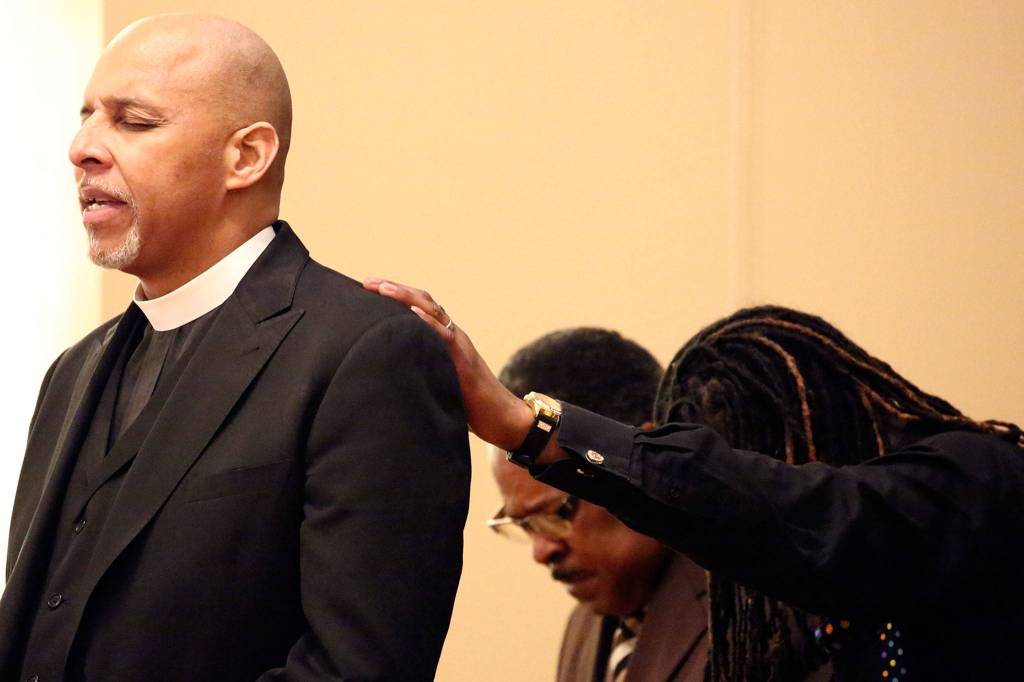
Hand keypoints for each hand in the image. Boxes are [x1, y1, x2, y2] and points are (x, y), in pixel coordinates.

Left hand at [363, 277, 533, 450]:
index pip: (419, 307)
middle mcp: (452, 336)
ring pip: (434, 312)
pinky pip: (446, 338)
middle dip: (395, 289)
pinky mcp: (465, 362)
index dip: (396, 295)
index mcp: (445, 339)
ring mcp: (460, 346)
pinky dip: (429, 324)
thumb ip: (421, 370)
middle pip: (424, 301)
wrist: (502, 418)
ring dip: (407, 298)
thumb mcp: (439, 381)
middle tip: (367, 281)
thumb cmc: (470, 406)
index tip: (370, 287)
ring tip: (384, 288)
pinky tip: (413, 314)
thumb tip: (389, 375)